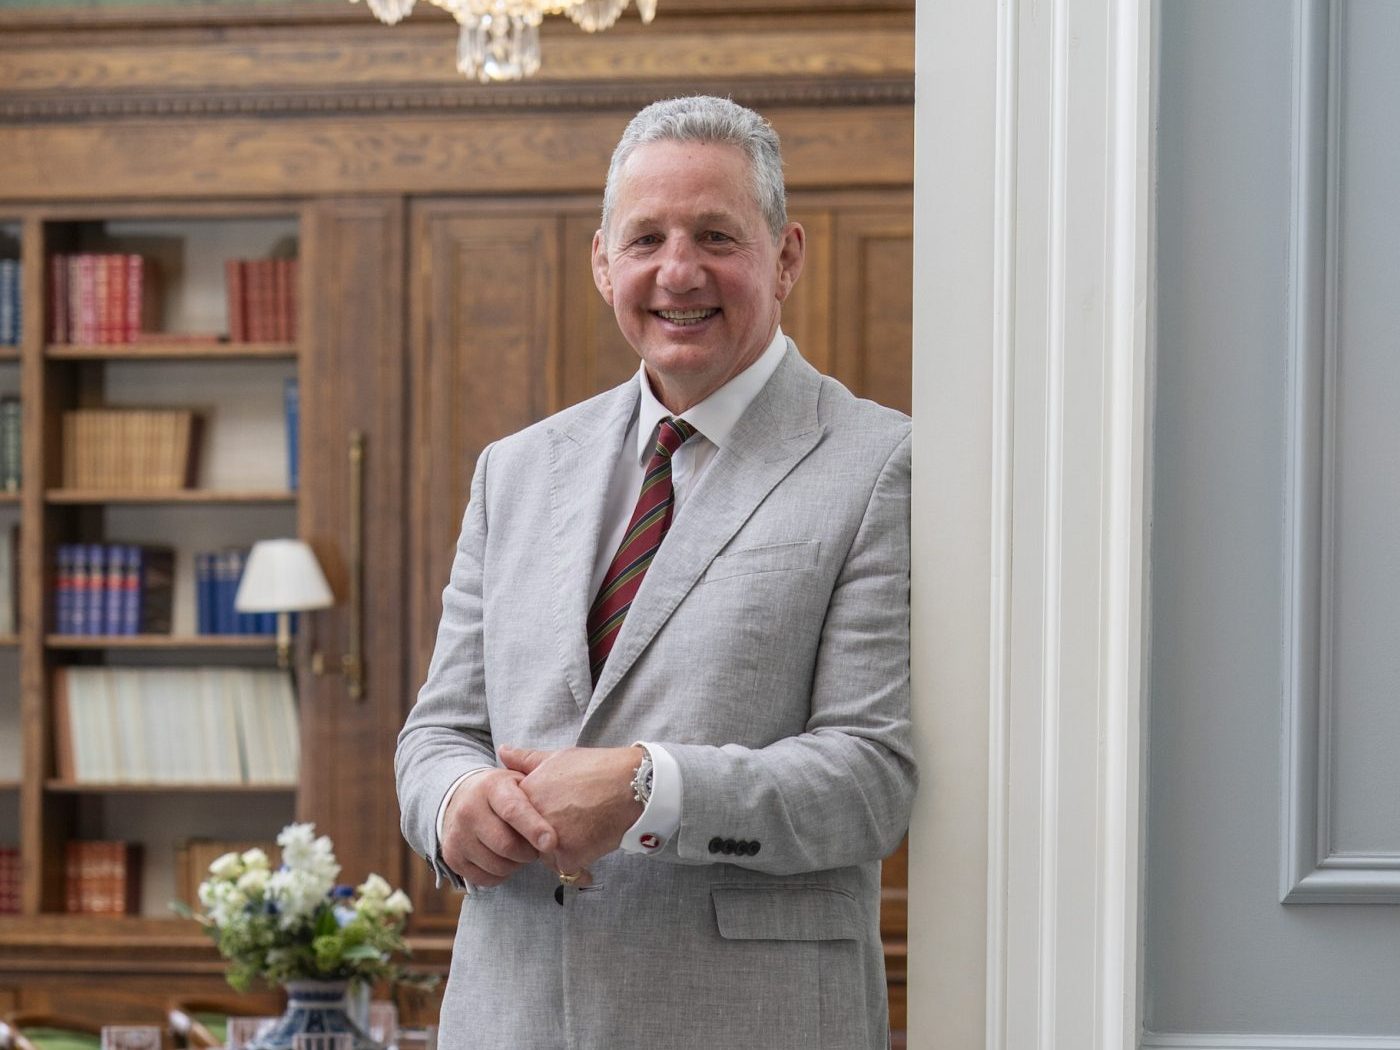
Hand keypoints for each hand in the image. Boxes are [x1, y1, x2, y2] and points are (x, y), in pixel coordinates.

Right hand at [440, 768, 557, 887]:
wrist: (461, 798)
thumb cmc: (502, 791)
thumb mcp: (518, 776)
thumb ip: (536, 773)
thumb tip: (554, 783)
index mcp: (491, 787)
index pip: (513, 810)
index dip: (534, 828)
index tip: (551, 842)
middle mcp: (469, 810)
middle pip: (505, 845)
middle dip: (529, 852)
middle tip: (537, 847)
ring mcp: (457, 834)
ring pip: (497, 865)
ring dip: (516, 864)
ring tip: (520, 850)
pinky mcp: (451, 856)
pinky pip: (484, 878)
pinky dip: (500, 874)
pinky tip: (504, 858)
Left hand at [499, 744, 643, 876]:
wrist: (632, 786)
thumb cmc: (598, 768)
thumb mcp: (558, 757)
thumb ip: (526, 760)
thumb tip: (503, 751)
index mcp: (526, 794)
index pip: (514, 818)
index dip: (531, 816)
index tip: (552, 809)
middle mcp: (532, 819)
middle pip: (527, 839)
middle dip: (543, 835)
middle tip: (571, 821)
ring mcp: (549, 840)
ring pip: (545, 856)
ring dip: (560, 850)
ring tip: (584, 829)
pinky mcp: (568, 858)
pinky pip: (566, 869)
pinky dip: (579, 862)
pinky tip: (592, 844)